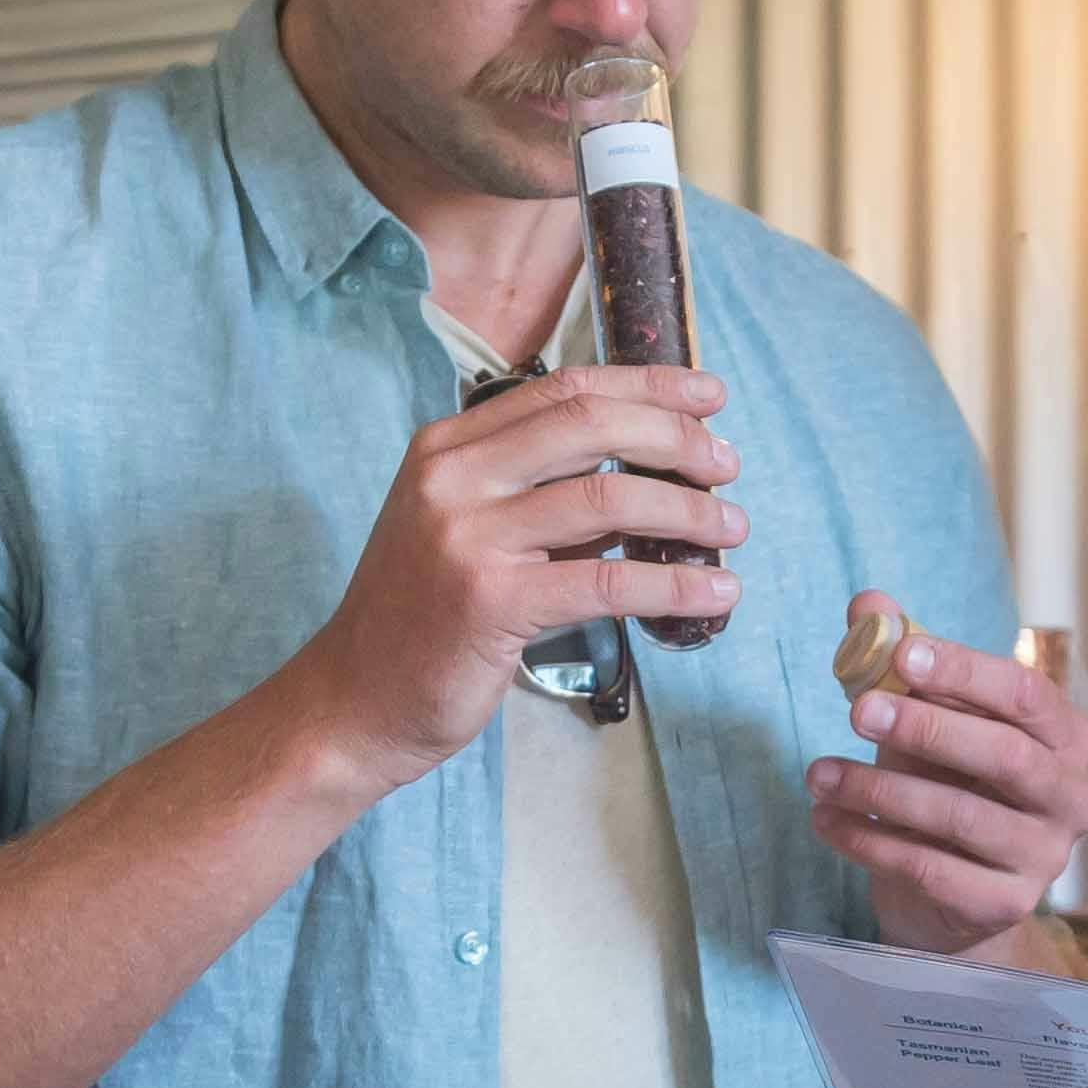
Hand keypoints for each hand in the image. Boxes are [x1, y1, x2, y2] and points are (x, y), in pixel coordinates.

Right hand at [294, 366, 741, 782]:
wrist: (355, 700)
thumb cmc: (423, 616)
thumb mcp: (468, 528)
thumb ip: (542, 493)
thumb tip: (649, 471)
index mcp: (448, 446)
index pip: (565, 390)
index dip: (647, 387)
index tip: (707, 395)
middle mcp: (452, 477)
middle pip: (591, 425)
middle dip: (676, 438)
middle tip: (727, 463)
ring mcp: (468, 537)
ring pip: (608, 498)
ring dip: (687, 510)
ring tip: (733, 526)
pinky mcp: (491, 602)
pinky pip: (607, 582)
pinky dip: (674, 584)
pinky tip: (716, 592)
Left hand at [807, 597, 1087, 957]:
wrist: (952, 897)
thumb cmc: (947, 786)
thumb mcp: (927, 718)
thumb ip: (902, 659)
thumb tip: (866, 602)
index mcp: (1064, 738)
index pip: (1025, 695)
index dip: (966, 671)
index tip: (903, 654)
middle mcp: (1069, 798)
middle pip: (1007, 756)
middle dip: (928, 728)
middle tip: (858, 711)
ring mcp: (1042, 858)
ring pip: (960, 818)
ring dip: (880, 790)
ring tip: (819, 774)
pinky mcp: (1002, 906)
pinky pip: (929, 869)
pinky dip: (869, 841)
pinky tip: (825, 820)